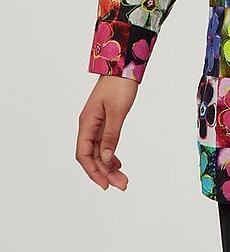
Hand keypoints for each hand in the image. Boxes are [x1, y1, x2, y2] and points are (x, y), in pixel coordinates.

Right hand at [76, 75, 137, 190]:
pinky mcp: (105, 121)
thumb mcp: (117, 112)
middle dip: (104, 173)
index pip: (84, 154)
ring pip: (99, 151)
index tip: (105, 184)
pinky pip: (104, 143)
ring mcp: (96, 124)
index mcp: (86, 123)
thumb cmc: (119, 86)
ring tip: (123, 179)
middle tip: (121, 185)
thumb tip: (106, 159)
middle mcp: (88, 125)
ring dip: (109, 166)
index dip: (93, 171)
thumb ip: (111, 136)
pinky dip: (111, 155)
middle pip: (92, 156)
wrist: (123, 66)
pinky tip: (118, 164)